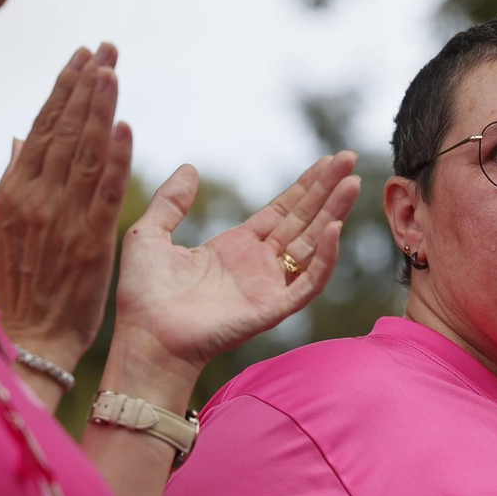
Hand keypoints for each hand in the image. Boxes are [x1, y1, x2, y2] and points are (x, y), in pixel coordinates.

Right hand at [0, 46, 131, 368]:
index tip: (81, 58)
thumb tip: (19, 139)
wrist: (26, 339)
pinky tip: (124, 128)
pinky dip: (114, 160)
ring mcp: (63, 220)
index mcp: (15, 194)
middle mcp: (37, 199)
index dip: (63, 91)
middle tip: (105, 48)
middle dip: (85, 86)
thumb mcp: (1, 231)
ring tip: (112, 70)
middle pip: (64, 132)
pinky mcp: (90, 243)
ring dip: (99, 109)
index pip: (43, 130)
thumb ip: (11, 183)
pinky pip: (104, 194)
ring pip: (83, 153)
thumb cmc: (13, 288)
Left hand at [109, 153, 361, 378]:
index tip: (326, 161)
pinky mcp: (273, 308)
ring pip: (313, 244)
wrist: (145, 337)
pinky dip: (324, 257)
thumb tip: (190, 168)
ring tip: (353, 183)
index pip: (282, 210)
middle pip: (303, 219)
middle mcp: (259, 264)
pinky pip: (308, 282)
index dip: (305, 186)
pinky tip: (333, 229)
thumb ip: (171, 202)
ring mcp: (270, 286)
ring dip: (334, 213)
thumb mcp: (149, 234)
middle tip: (348, 158)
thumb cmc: (143, 295)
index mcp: (236, 247)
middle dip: (327, 189)